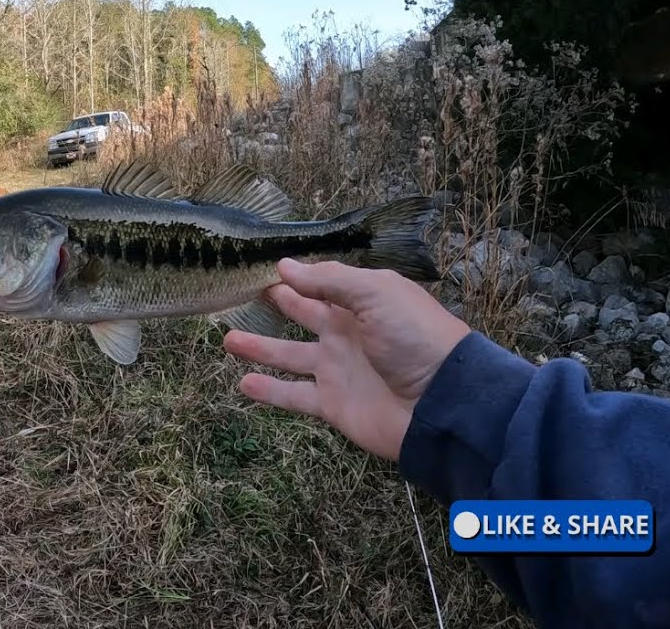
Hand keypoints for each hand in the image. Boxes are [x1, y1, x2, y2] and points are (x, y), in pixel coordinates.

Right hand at [224, 259, 470, 460]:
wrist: (441, 403)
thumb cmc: (415, 338)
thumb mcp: (376, 293)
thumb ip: (329, 280)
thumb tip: (284, 266)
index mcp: (361, 303)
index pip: (320, 283)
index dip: (294, 276)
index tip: (260, 266)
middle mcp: (346, 333)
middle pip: (304, 314)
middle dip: (278, 303)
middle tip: (244, 294)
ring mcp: (337, 370)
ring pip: (289, 356)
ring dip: (259, 348)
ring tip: (227, 340)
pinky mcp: (332, 404)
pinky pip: (293, 395)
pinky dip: (268, 391)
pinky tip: (243, 383)